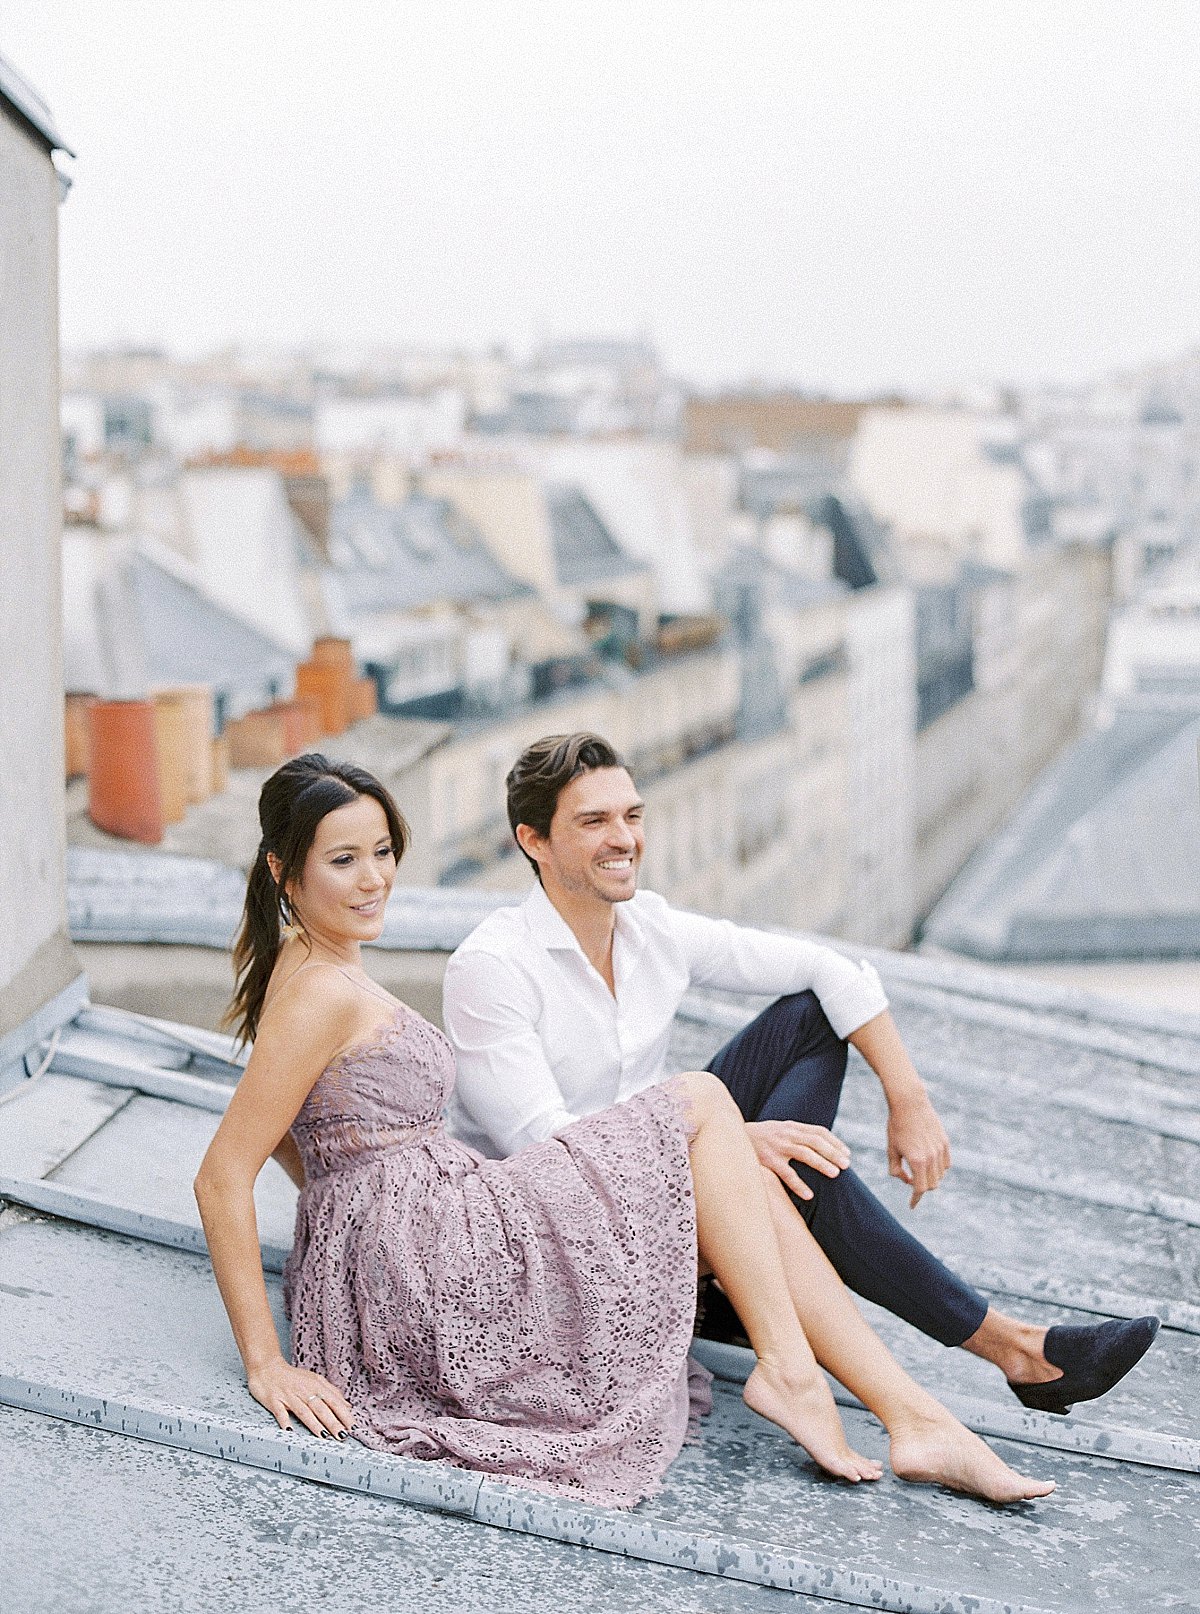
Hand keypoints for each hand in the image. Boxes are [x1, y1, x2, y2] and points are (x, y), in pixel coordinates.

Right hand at [247, 1356, 354, 1439]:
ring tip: (323, 1436)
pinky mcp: (274, 1400)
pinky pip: (280, 1412)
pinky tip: (290, 1431)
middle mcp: (304, 1391)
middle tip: (342, 1435)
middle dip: (333, 1422)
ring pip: (304, 1411)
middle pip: (321, 1408)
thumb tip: (347, 1405)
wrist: (267, 1367)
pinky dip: (285, 1421)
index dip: (344, 1414)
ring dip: (314, 1424)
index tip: (353, 1427)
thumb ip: (331, 1392)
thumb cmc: (292, 1376)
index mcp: (316, 1385)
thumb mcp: (314, 1379)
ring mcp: (289, 1396)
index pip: (334, 1401)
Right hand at [745, 1119, 850, 1200]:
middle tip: (846, 1165)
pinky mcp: (768, 1160)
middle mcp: (786, 1134)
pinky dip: (798, 1185)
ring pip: (804, 1154)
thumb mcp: (779, 1130)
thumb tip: (820, 1145)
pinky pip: (786, 1174)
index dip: (835, 1142)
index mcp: (791, 1127)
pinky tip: (809, 1195)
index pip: (819, 1132)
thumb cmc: (760, 1138)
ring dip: (822, 1163)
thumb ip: (796, 1135)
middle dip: (833, 1152)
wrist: (731, 1136)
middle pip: (815, 1141)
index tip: (847, 1153)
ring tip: (835, 1174)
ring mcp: (777, 1147)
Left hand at [886, 1092, 950, 1207]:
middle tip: (911, 1182)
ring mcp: (940, 1150)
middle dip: (922, 1187)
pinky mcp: (945, 1142)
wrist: (909, 1103)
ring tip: (919, 1169)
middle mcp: (931, 1158)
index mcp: (917, 1161)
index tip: (912, 1205)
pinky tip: (929, 1162)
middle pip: (932, 1185)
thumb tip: (906, 1181)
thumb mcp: (891, 1150)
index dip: (915, 1199)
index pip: (919, 1189)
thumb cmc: (896, 1126)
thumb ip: (896, 1170)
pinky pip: (946, 1164)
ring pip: (940, 1175)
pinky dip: (939, 1168)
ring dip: (931, 1177)